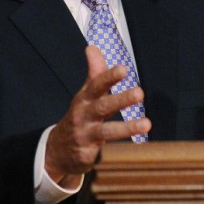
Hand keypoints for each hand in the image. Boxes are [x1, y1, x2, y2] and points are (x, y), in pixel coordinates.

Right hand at [45, 45, 150, 185]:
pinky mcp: (89, 156)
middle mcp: (84, 116)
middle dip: (121, 100)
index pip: (96, 85)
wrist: (57, 150)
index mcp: (84, 99)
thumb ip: (94, 73)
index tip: (124, 69)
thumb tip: (92, 47)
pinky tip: (136, 150)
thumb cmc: (80, 116)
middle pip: (103, 107)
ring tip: (147, 124)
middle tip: (140, 93)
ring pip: (107, 132)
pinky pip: (106, 153)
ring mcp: (86, 136)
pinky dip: (119, 152)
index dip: (109, 76)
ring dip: (127, 128)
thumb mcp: (84, 94)